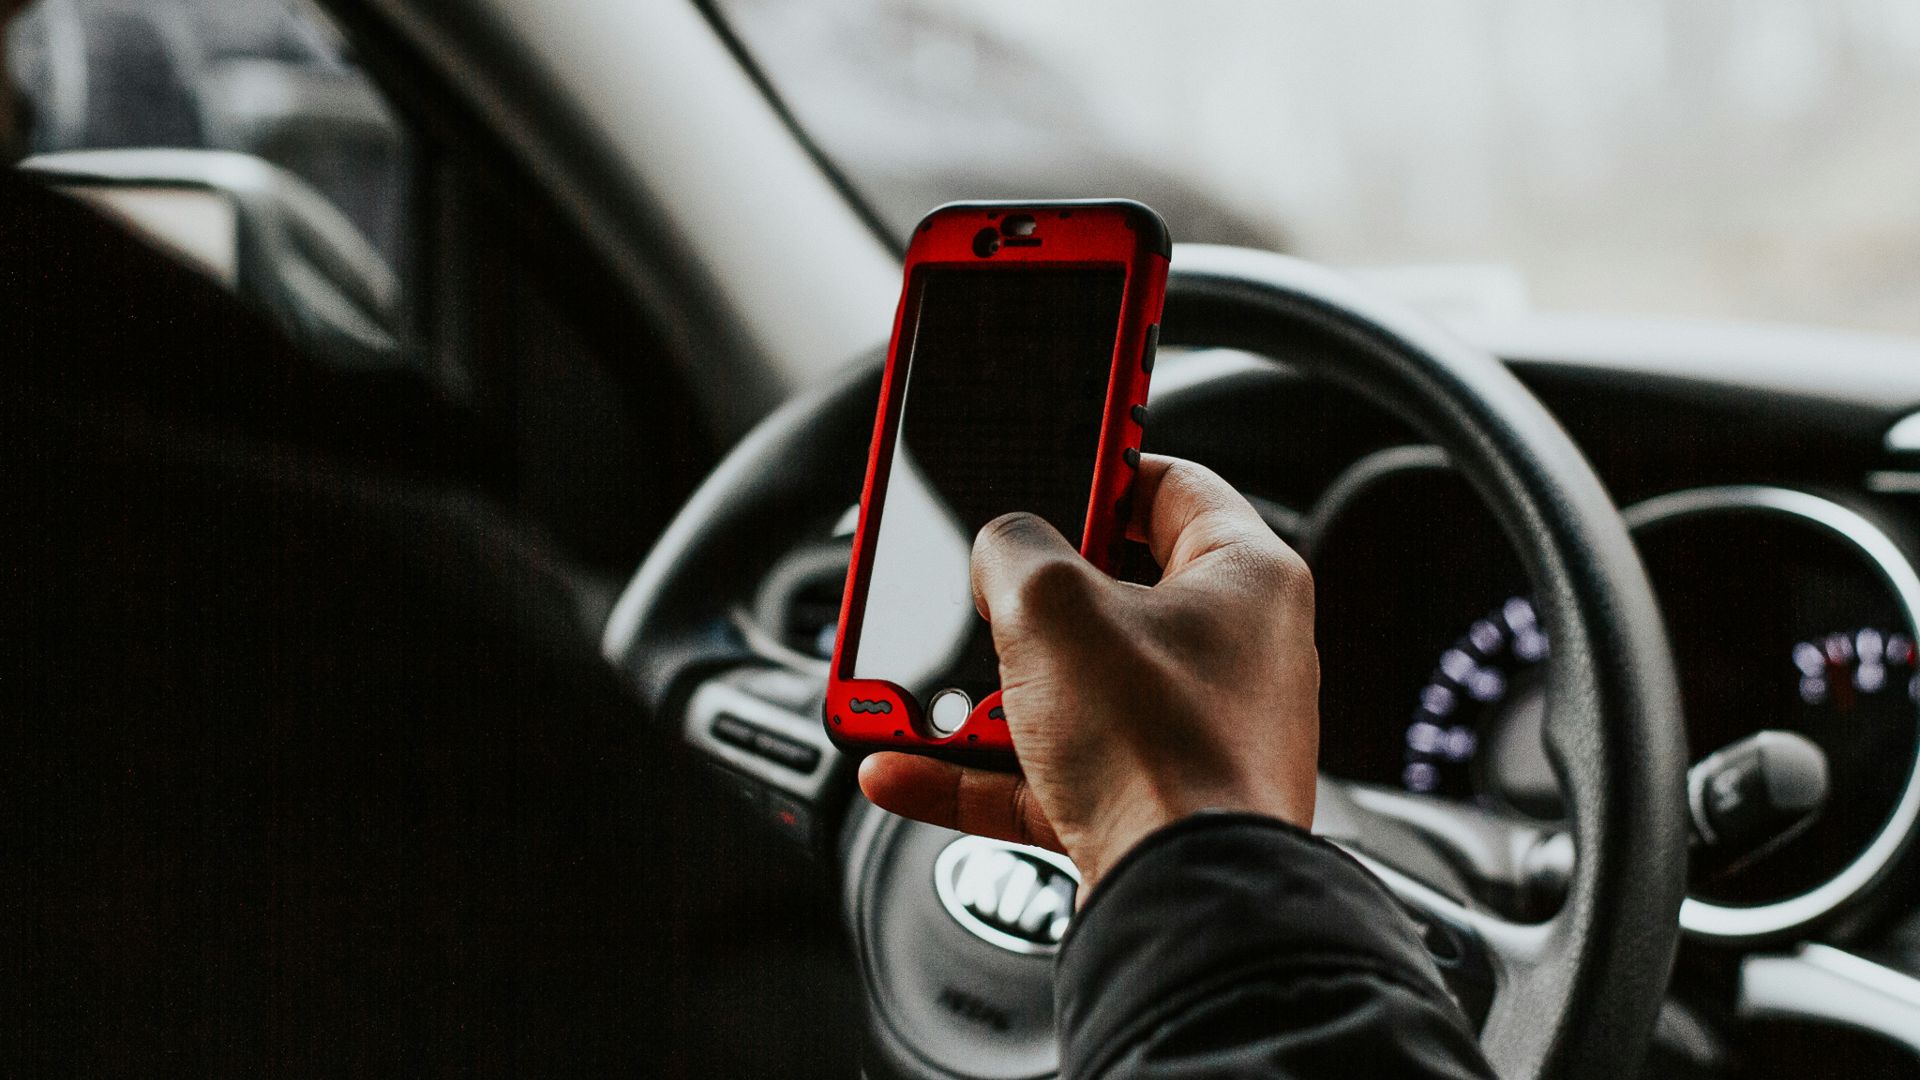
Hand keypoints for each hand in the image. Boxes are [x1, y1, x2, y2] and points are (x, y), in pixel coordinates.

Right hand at [859, 454, 1319, 897]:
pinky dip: (974, 769)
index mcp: (1246, 577)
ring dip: (978, 693)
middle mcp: (1230, 653)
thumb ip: (1010, 550)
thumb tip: (999, 552)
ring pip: (1064, 689)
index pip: (1167, 483)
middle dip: (1013, 600)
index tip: (1039, 458)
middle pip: (1101, 593)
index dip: (1093, 465)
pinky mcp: (1147, 803)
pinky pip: (1045, 770)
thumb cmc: (1164, 755)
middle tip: (966, 587)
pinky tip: (902, 765)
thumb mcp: (1051, 607)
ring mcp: (1189, 734)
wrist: (1182, 903)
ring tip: (913, 687)